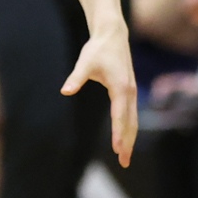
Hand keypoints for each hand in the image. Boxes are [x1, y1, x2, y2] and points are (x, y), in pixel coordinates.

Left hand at [62, 22, 138, 167]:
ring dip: (130, 138)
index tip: (117, 149)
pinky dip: (129, 129)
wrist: (112, 35)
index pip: (119, 115)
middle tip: (124, 162)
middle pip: (130, 123)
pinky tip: (125, 139)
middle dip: (127, 143)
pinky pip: (131, 115)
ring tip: (124, 157)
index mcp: (120, 87)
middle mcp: (129, 92)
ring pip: (133, 120)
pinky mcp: (129, 91)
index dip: (118, 133)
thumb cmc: (98, 49)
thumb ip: (76, 78)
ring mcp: (131, 92)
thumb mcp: (85, 63)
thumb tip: (65, 91)